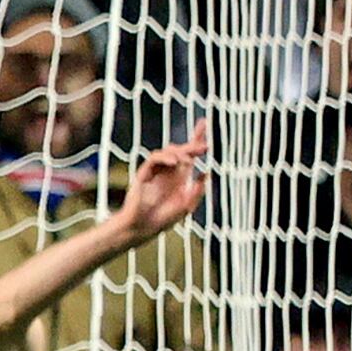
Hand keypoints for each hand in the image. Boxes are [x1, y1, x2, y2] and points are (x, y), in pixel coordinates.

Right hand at [116, 121, 211, 238]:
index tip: (203, 123)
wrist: (144, 227)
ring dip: (180, 153)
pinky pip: (155, 158)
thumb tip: (207, 173)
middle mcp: (169, 170)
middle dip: (194, 145)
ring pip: (168, 151)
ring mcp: (157, 171)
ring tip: (188, 162)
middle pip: (180, 148)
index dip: (197, 138)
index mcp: (180, 176)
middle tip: (205, 147)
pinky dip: (165, 157)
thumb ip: (197, 190)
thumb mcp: (187, 205)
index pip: (190, 153)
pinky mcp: (145, 172)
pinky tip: (175, 162)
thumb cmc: (164, 219)